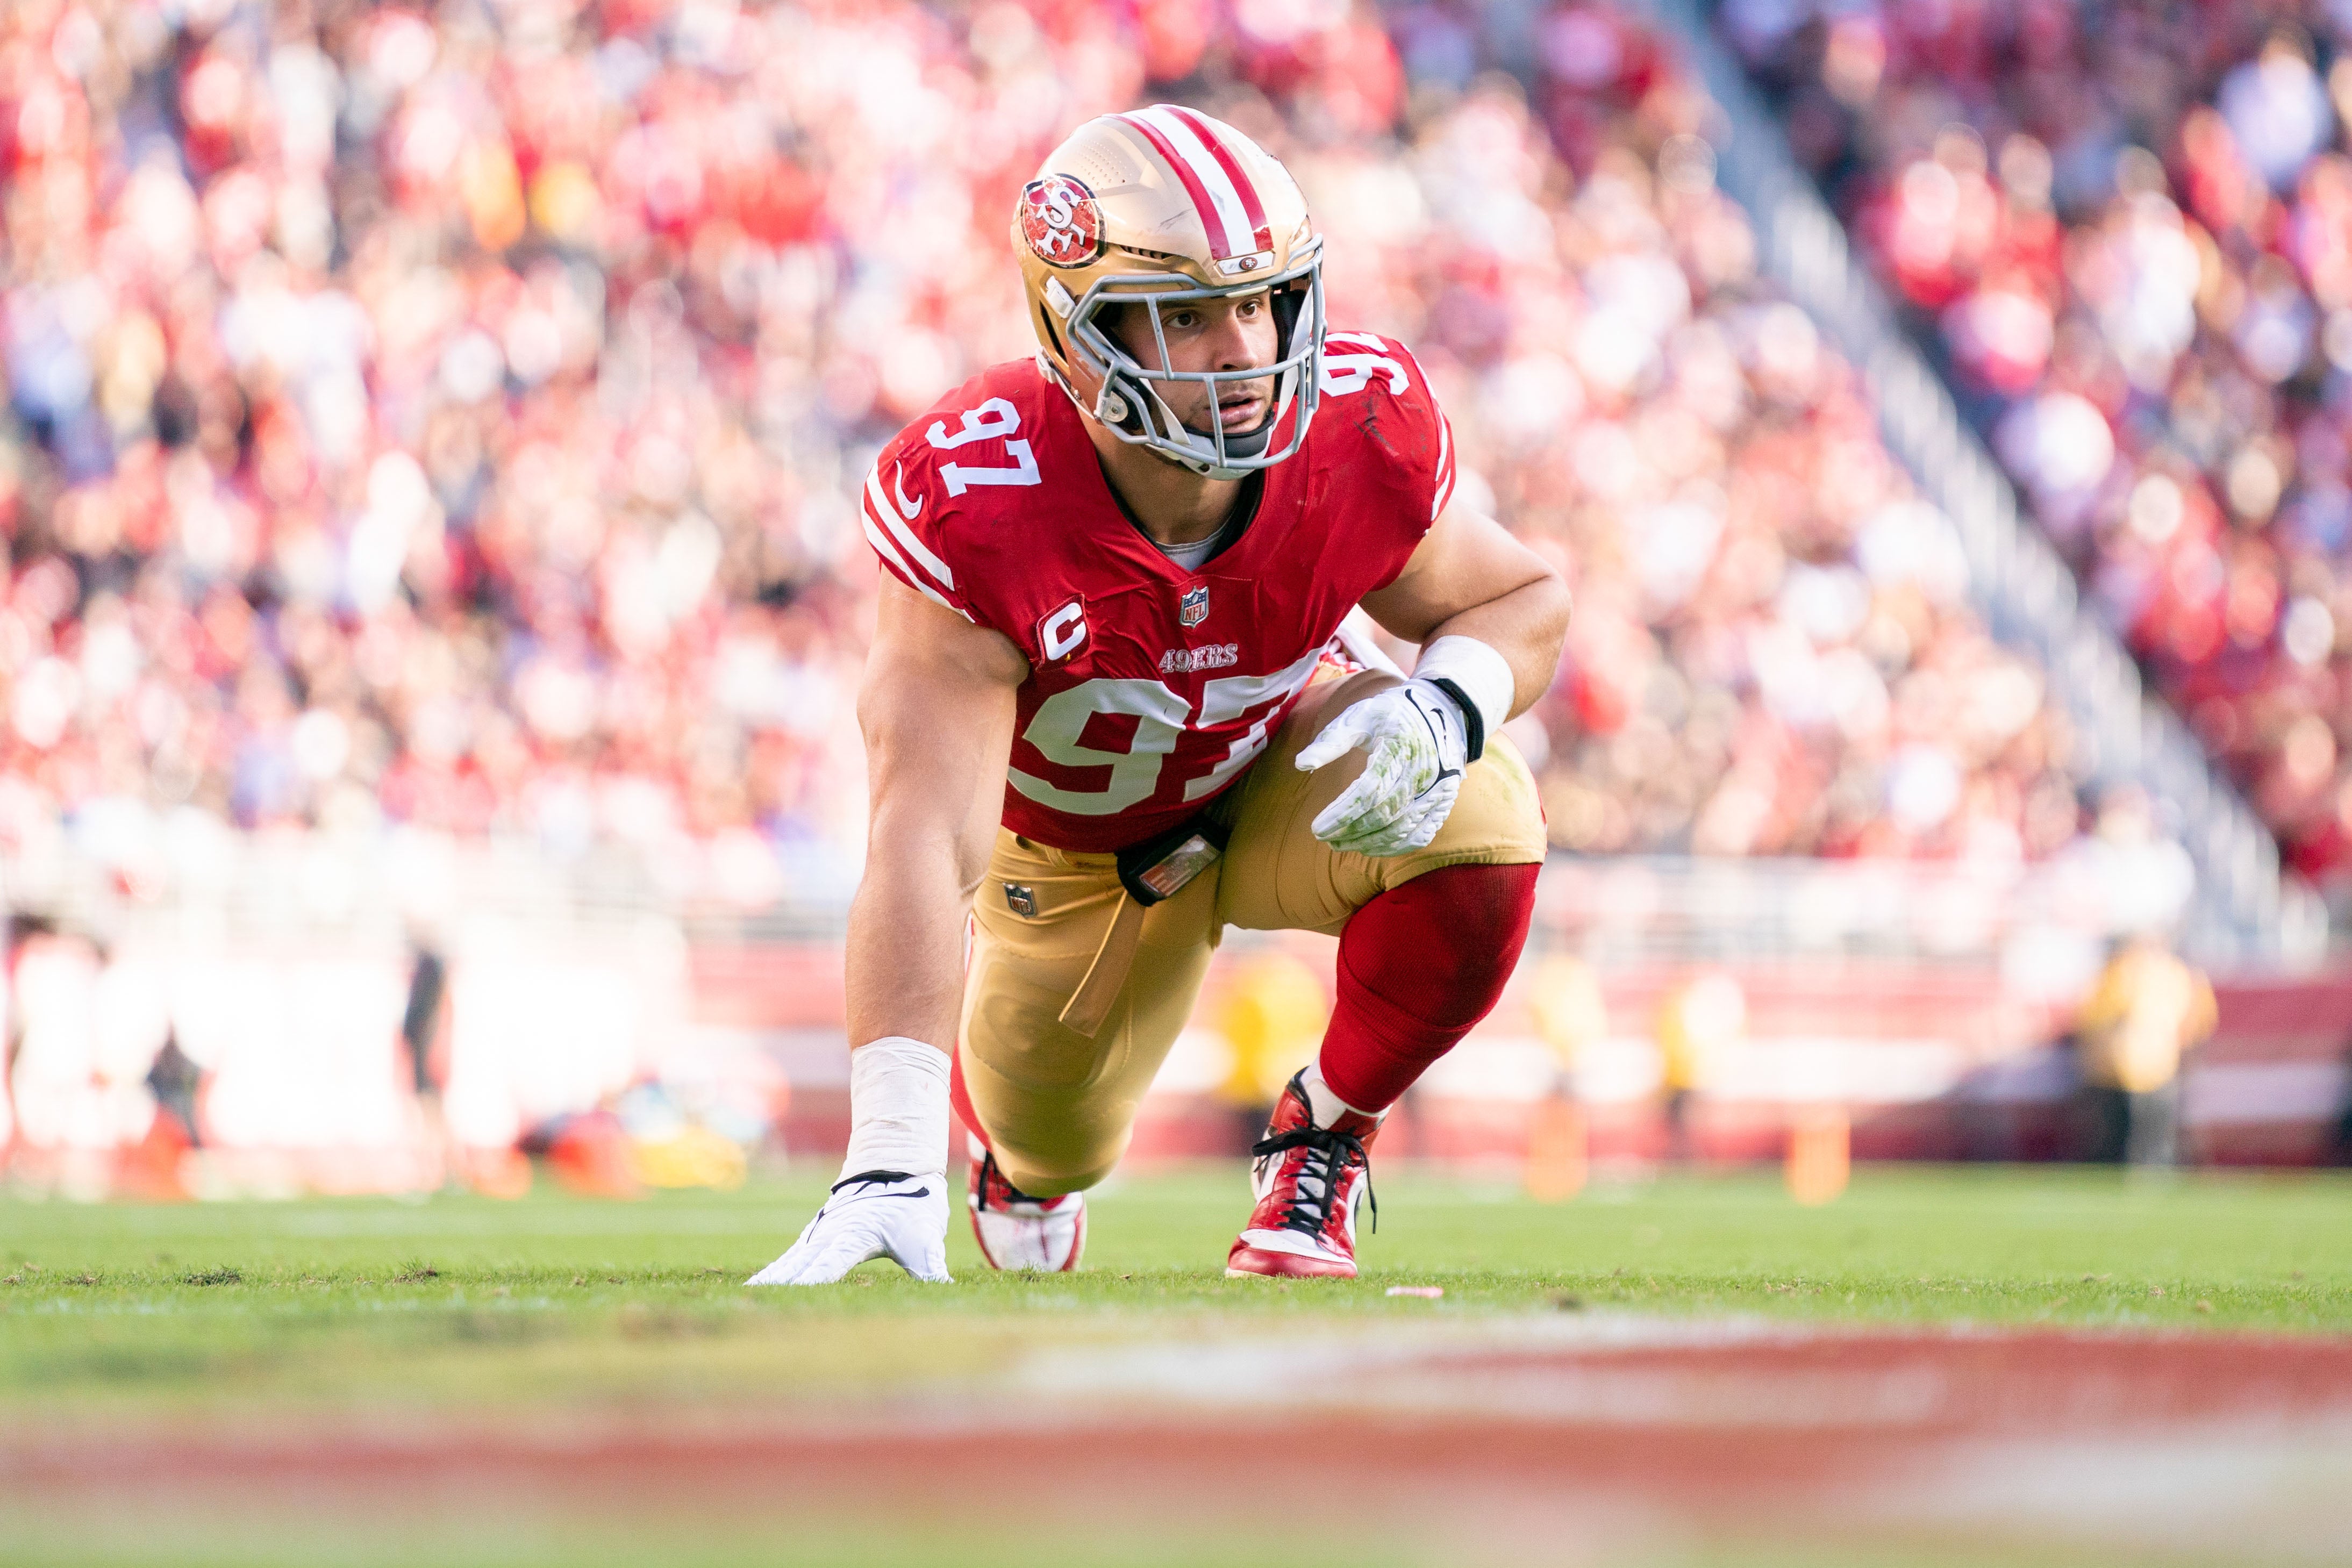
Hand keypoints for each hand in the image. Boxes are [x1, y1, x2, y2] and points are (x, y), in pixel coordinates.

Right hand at [745, 1170, 951, 1284]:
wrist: (898, 1167)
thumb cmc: (913, 1205)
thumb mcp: (926, 1236)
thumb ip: (931, 1266)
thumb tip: (946, 1287)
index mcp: (855, 1234)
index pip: (831, 1262)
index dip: (815, 1278)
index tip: (796, 1295)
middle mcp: (830, 1234)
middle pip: (800, 1265)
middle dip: (781, 1287)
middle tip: (756, 1306)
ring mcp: (819, 1235)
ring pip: (789, 1262)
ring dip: (771, 1281)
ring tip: (748, 1299)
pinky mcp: (815, 1238)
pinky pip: (789, 1259)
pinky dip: (773, 1274)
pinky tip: (756, 1289)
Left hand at [1295, 680, 1467, 856]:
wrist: (1443, 710)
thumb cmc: (1392, 714)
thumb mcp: (1360, 716)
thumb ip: (1331, 740)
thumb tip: (1300, 763)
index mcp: (1399, 747)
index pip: (1368, 791)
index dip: (1342, 814)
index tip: (1317, 828)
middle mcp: (1423, 771)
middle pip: (1384, 814)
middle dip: (1351, 832)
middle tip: (1325, 838)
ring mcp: (1438, 789)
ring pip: (1402, 829)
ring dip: (1369, 843)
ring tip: (1341, 844)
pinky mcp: (1444, 802)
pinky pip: (1420, 834)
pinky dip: (1395, 847)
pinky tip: (1371, 848)